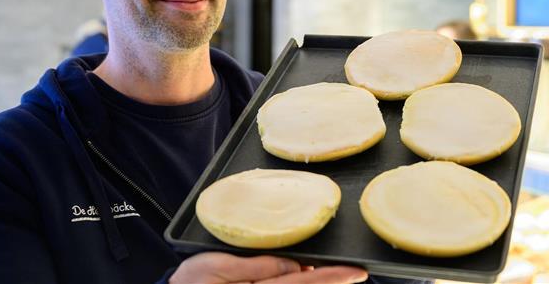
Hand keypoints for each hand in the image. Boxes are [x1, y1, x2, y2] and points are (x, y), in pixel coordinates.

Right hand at [169, 252, 367, 283]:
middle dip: (330, 282)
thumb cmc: (191, 282)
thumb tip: (295, 266)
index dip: (332, 277)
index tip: (357, 272)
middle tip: (353, 272)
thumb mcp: (217, 267)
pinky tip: (306, 277)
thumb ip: (257, 266)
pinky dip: (301, 283)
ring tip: (333, 273)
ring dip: (317, 283)